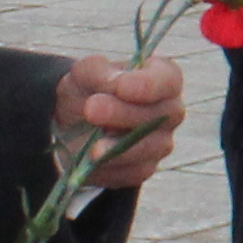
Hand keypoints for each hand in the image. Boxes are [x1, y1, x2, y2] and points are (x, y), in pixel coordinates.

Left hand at [52, 52, 188, 187]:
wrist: (72, 123)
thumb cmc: (88, 89)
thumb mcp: (85, 73)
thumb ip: (99, 71)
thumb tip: (115, 83)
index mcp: (163, 78)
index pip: (169, 80)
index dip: (148, 84)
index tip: (120, 87)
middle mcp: (170, 111)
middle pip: (162, 115)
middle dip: (125, 113)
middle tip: (92, 109)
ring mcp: (161, 142)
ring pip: (149, 147)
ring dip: (119, 146)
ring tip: (92, 147)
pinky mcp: (144, 168)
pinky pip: (134, 171)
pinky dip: (111, 166)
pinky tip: (92, 160)